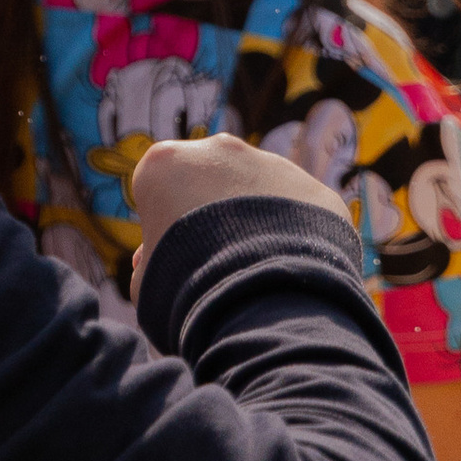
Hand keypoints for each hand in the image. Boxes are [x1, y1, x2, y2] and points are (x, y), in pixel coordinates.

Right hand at [128, 132, 352, 276]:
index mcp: (166, 163)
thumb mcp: (146, 285)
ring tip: (258, 278)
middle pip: (209, 181)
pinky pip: (301, 216)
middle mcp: (219, 150)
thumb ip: (148, 263)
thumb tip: (156, 262)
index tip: (173, 264)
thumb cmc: (187, 296)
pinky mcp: (315, 191)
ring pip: (259, 194)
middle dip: (210, 217)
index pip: (158, 190)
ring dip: (256, 226)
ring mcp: (273, 165)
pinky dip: (296, 241)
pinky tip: (292, 277)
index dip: (163, 230)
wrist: (262, 310)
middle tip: (216, 269)